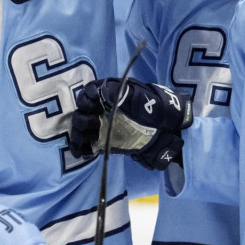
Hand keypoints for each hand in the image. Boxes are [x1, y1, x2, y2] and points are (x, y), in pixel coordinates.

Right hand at [68, 78, 192, 169]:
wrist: (165, 129)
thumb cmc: (154, 110)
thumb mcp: (142, 99)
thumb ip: (124, 95)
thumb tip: (104, 92)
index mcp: (109, 93)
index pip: (90, 91)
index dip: (87, 97)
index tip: (93, 104)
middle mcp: (100, 108)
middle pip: (81, 111)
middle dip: (84, 118)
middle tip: (96, 125)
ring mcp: (99, 125)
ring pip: (79, 128)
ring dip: (81, 134)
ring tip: (93, 139)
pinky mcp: (100, 141)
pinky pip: (84, 144)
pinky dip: (81, 148)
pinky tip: (85, 152)